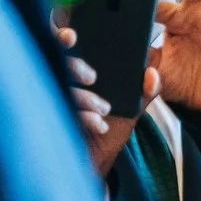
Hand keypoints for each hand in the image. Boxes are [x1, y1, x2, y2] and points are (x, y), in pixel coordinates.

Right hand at [62, 28, 158, 177]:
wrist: (94, 164)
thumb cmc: (107, 133)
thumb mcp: (129, 111)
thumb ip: (143, 90)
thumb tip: (152, 71)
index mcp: (75, 74)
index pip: (63, 47)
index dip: (63, 37)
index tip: (71, 36)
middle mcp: (57, 83)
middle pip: (54, 62)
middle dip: (73, 66)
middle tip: (90, 77)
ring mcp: (49, 101)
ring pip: (57, 88)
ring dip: (83, 97)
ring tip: (103, 108)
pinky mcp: (47, 122)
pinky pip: (60, 113)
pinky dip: (83, 118)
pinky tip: (99, 124)